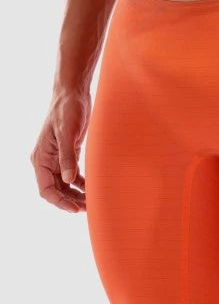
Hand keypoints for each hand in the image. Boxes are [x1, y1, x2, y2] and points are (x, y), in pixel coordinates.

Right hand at [31, 88, 90, 212]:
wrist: (73, 94)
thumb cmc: (68, 110)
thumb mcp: (68, 134)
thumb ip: (68, 157)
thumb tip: (68, 180)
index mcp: (40, 159)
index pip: (46, 190)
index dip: (60, 202)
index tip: (75, 209)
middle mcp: (46, 161)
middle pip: (56, 191)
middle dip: (70, 201)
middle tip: (89, 207)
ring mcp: (57, 159)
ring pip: (65, 185)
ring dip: (77, 194)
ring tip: (93, 201)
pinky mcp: (69, 154)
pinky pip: (73, 176)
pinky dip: (82, 184)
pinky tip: (94, 188)